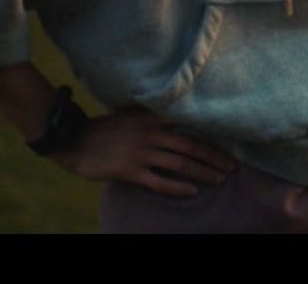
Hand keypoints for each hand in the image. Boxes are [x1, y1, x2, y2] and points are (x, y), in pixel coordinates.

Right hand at [53, 107, 238, 196]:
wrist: (75, 140)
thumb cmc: (105, 129)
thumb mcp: (131, 115)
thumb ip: (153, 117)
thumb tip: (176, 119)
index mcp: (152, 118)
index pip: (189, 124)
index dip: (210, 134)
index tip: (229, 143)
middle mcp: (151, 133)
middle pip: (191, 145)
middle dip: (214, 157)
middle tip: (232, 168)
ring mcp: (141, 153)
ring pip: (180, 164)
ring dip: (202, 173)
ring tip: (218, 180)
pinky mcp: (130, 171)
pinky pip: (159, 181)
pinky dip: (177, 187)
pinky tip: (192, 192)